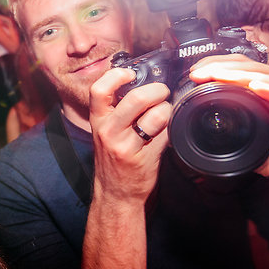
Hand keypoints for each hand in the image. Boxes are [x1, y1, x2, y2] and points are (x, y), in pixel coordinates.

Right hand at [88, 67, 170, 205]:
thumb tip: (144, 84)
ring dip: (167, 109)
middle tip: (162, 92)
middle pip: (136, 98)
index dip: (117, 75)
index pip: (99, 89)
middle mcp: (108, 131)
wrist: (115, 193)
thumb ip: (120, 109)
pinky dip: (170, 128)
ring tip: (165, 113)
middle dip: (157, 90)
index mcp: (98, 120)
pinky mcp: (142, 158)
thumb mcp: (107, 131)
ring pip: (155, 115)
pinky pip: (164, 134)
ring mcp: (125, 145)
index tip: (131, 74)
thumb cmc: (114, 159)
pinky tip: (167, 131)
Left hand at [190, 55, 268, 207]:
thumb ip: (240, 128)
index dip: (225, 67)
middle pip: (263, 71)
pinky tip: (257, 88)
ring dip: (245, 77)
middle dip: (228, 69)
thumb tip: (209, 124)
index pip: (254, 70)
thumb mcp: (256, 143)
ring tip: (220, 76)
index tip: (198, 72)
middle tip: (201, 73)